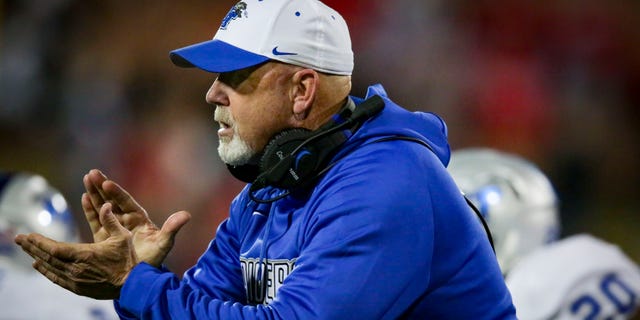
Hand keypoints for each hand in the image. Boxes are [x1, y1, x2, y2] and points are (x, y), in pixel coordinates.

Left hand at [14, 203, 136, 298]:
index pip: (55, 248)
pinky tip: (38, 265)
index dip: (40, 242)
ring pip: (50, 268)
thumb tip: (106, 204)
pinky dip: (45, 271)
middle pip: (48, 258)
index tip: (28, 235)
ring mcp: (75, 280)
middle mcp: (76, 269)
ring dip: (36, 257)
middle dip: (32, 247)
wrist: (131, 285)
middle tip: (18, 238)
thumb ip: (111, 221)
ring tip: (25, 249)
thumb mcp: (122, 237)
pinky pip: (56, 279)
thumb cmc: (128, 260)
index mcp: (85, 255)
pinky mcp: (77, 288)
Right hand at [82, 169, 190, 266]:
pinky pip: (96, 220)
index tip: (107, 183)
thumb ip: (172, 229)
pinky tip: (84, 197)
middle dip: (102, 187)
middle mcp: (126, 220)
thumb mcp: (163, 244)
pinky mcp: (105, 236)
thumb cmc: (153, 260)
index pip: (126, 202)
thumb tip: (186, 215)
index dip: (117, 193)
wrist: (140, 277)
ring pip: (103, 206)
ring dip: (94, 193)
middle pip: (112, 200)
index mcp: (139, 219)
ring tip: (86, 178)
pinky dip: (90, 209)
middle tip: (92, 173)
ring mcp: (114, 227)